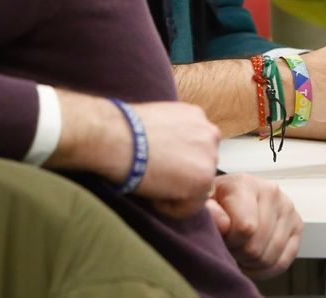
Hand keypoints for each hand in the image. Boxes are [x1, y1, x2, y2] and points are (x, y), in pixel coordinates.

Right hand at [54, 94, 219, 218]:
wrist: (116, 138)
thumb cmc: (126, 130)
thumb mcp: (159, 121)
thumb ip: (175, 135)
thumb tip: (174, 155)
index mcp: (197, 116)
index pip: (196, 149)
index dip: (176, 162)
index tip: (157, 165)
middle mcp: (209, 133)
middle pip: (200, 166)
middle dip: (180, 176)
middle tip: (154, 176)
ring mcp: (209, 156)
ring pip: (198, 187)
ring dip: (177, 192)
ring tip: (153, 185)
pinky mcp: (202, 180)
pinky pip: (191, 206)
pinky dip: (172, 207)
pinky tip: (154, 195)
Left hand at [205, 173, 301, 279]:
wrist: (228, 198)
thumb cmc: (215, 204)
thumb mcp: (202, 204)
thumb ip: (209, 212)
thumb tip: (224, 224)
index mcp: (246, 183)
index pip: (245, 228)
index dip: (229, 241)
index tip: (222, 235)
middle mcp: (272, 192)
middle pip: (256, 247)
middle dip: (238, 253)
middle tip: (230, 245)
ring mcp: (288, 208)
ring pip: (270, 257)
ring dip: (250, 262)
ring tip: (240, 249)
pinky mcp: (297, 225)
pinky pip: (283, 262)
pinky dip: (266, 268)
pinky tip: (253, 259)